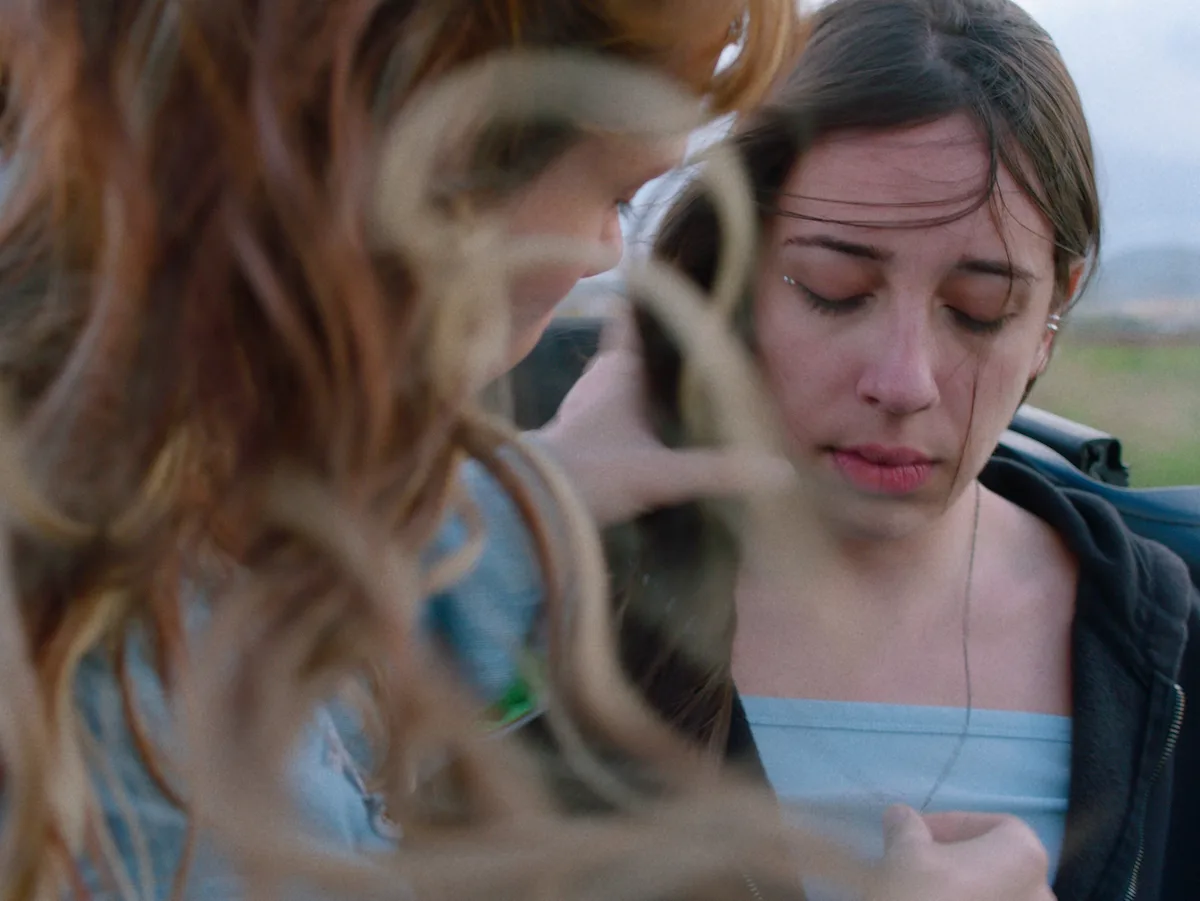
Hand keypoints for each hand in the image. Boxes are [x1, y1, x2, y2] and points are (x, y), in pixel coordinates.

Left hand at [529, 315, 793, 526]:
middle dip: (657, 341)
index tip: (670, 276)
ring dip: (641, 377)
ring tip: (677, 378)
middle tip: (693, 336)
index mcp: (618, 373)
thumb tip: (780, 473)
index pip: (629, 316)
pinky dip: (627, 409)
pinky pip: (607, 409)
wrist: (527, 509)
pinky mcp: (573, 437)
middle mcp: (597, 382)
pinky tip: (647, 427)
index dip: (648, 296)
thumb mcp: (660, 474)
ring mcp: (581, 409)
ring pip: (616, 379)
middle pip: (628, 347)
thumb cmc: (590, 476)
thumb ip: (717, 471)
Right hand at [869, 805, 1054, 900]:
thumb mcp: (902, 854)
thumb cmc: (923, 899)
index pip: (997, 825)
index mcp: (1024, 856)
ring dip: (963, 893)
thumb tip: (901, 816)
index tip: (918, 835)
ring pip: (996, 899)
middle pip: (999, 865)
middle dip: (957, 861)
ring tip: (921, 896)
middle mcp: (1042, 894)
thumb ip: (905, 827)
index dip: (955, 824)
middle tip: (916, 865)